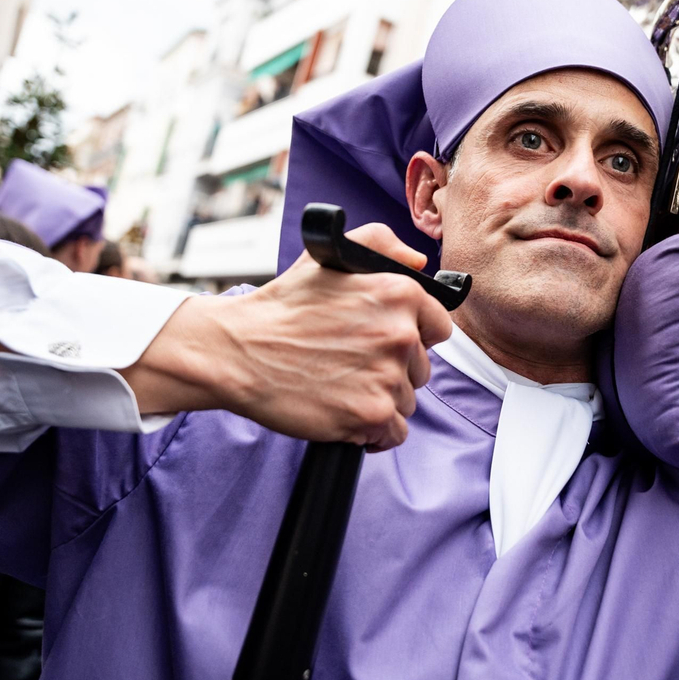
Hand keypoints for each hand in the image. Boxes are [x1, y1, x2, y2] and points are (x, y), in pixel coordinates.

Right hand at [122, 224, 454, 449]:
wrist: (239, 350)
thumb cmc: (282, 308)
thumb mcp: (331, 257)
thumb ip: (383, 245)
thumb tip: (419, 263)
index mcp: (399, 293)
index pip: (439, 327)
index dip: (413, 337)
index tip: (386, 343)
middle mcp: (401, 333)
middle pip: (422, 369)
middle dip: (393, 370)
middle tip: (352, 363)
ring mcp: (388, 376)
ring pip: (407, 401)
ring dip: (380, 399)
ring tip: (341, 385)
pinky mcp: (371, 414)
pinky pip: (394, 433)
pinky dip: (372, 431)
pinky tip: (345, 413)